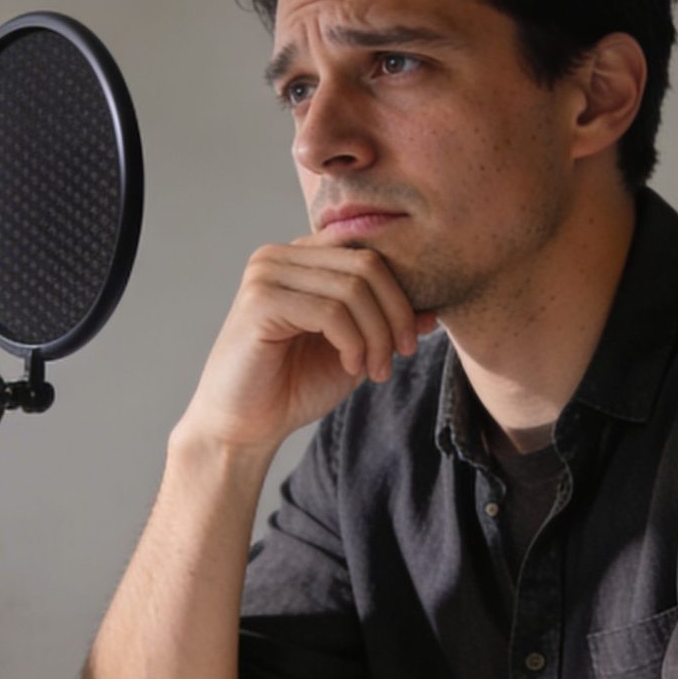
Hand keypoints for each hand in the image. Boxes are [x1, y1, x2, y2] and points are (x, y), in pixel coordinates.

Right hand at [175, 237, 434, 454]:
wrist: (244, 427)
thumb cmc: (294, 386)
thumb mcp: (355, 349)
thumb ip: (385, 323)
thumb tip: (433, 309)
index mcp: (301, 257)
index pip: (370, 251)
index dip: (401, 294)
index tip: (409, 341)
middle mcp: (280, 255)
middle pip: (367, 264)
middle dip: (395, 315)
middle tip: (399, 357)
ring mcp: (266, 274)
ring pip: (353, 288)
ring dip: (377, 336)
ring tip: (374, 371)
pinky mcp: (259, 301)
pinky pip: (330, 312)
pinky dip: (353, 344)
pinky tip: (351, 368)